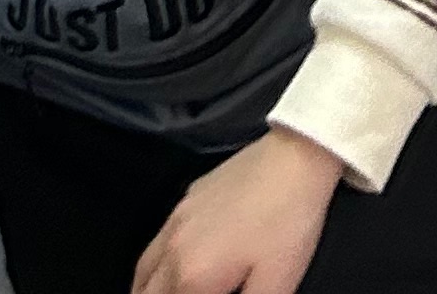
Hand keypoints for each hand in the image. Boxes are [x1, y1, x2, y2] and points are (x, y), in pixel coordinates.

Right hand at [131, 128, 342, 293]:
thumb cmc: (288, 221)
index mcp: (193, 277)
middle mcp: (174, 249)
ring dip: (148, 293)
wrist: (295, 156)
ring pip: (142, 273)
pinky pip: (153, 245)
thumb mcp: (276, 284)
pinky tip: (170, 271)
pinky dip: (151, 269)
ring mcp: (176, 221)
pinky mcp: (185, 201)